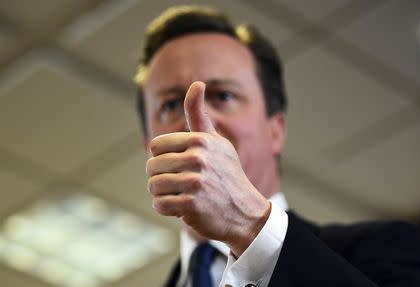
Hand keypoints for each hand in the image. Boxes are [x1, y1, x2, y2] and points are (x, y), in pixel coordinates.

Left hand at [146, 81, 270, 255]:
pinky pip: (159, 204)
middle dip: (162, 178)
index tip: (179, 166)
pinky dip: (167, 209)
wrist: (245, 212)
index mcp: (201, 140)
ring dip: (164, 194)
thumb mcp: (216, 142)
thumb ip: (199, 114)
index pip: (156, 146)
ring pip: (153, 186)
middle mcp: (199, 158)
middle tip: (182, 184)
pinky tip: (184, 208)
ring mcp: (195, 182)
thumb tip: (196, 83)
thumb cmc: (226, 174)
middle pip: (152, 167)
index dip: (163, 158)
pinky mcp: (191, 205)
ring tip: (182, 195)